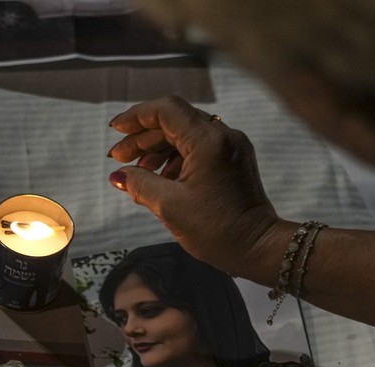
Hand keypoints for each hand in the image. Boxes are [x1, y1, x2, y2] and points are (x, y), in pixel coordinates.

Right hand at [107, 96, 284, 281]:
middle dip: (144, 138)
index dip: (136, 117)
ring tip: (139, 172)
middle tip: (119, 159)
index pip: (166, 110)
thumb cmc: (216, 230)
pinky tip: (162, 179)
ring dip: (159, 149)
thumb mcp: (169, 206)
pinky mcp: (235, 161)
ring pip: (187, 134)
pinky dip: (177, 158)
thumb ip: (140, 184)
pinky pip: (200, 149)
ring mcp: (232, 147)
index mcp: (207, 141)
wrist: (258, 247)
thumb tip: (118, 175)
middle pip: (175, 121)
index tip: (115, 131)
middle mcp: (223, 136)